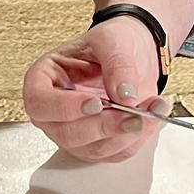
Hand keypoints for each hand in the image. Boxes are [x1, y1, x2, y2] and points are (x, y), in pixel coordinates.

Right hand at [22, 18, 171, 162]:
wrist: (133, 53)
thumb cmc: (112, 42)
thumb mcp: (113, 39)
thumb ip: (117, 64)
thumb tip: (124, 95)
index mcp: (43, 80)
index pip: (39, 104)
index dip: (65, 109)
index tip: (96, 103)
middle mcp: (54, 111)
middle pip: (68, 134)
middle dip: (105, 126)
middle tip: (134, 114)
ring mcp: (74, 132)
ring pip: (94, 149)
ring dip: (127, 133)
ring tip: (153, 109)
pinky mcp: (97, 144)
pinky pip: (115, 154)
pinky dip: (137, 139)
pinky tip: (151, 118)